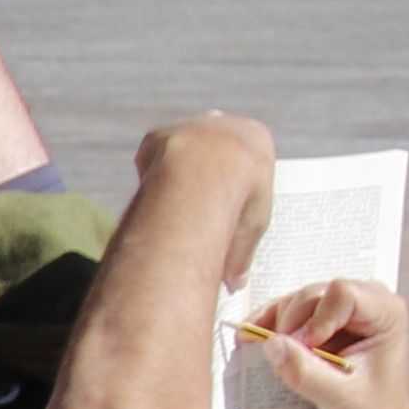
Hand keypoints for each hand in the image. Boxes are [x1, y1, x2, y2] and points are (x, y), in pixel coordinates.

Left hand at [131, 114, 276, 281]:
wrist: (205, 168)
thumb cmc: (240, 195)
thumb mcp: (252, 226)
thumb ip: (241, 250)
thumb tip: (236, 285)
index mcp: (255, 136)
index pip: (247, 159)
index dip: (239, 183)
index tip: (232, 205)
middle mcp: (221, 123)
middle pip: (213, 151)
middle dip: (206, 176)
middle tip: (201, 211)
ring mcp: (188, 126)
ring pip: (182, 153)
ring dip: (178, 176)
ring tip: (174, 211)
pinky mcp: (158, 137)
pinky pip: (154, 160)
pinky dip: (154, 178)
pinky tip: (155, 199)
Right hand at [230, 276, 408, 408]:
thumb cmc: (372, 407)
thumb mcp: (340, 398)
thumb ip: (307, 373)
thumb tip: (272, 344)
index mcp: (386, 311)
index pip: (343, 294)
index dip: (317, 319)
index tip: (307, 349)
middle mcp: (367, 299)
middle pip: (315, 295)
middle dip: (293, 324)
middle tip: (286, 357)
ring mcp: (342, 305)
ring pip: (298, 300)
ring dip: (279, 325)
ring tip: (273, 353)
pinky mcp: (323, 314)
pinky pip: (291, 309)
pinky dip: (271, 323)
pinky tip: (252, 337)